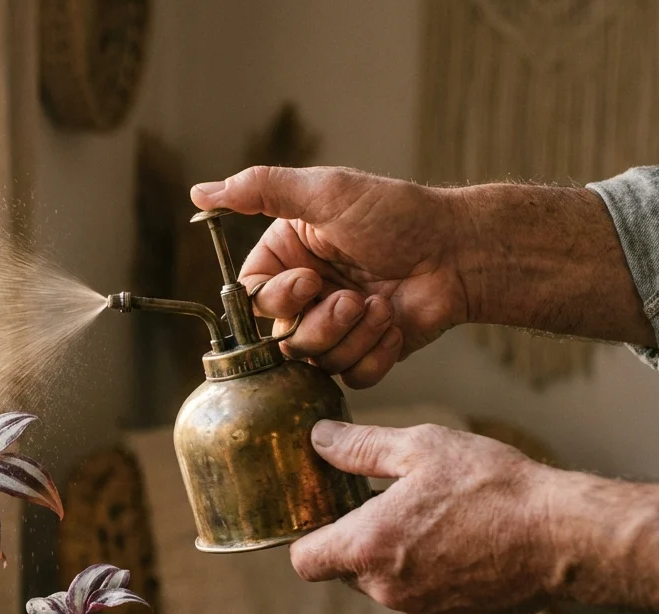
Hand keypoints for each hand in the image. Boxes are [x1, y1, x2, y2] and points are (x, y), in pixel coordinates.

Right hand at [191, 167, 470, 387]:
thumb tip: (197, 193)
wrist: (461, 251)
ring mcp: (337, 327)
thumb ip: (259, 190)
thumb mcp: (324, 191)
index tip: (309, 281)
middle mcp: (307, 296)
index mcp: (288, 258)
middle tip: (354, 298)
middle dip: (320, 323)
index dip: (275, 299)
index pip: (251, 298)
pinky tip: (396, 322)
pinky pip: (352, 378)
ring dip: (352, 335)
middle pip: (280, 337)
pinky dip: (376, 353)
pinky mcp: (368, 353)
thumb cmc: (397, 214)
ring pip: (314, 362)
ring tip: (382, 306)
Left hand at [290, 420, 658, 613]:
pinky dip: (427, 575)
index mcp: (368, 546)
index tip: (324, 513)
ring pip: (384, 585)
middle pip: (345, 570)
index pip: (305, 560)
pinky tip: (459, 543)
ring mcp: (420, 611)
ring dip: (393, 558)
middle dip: (356, 540)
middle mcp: (387, 589)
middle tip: (384, 503)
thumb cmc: (493, 486)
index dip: (308, 537)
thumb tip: (319, 439)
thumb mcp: (421, 447)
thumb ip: (360, 447)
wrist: (565, 537)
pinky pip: (420, 599)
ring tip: (430, 519)